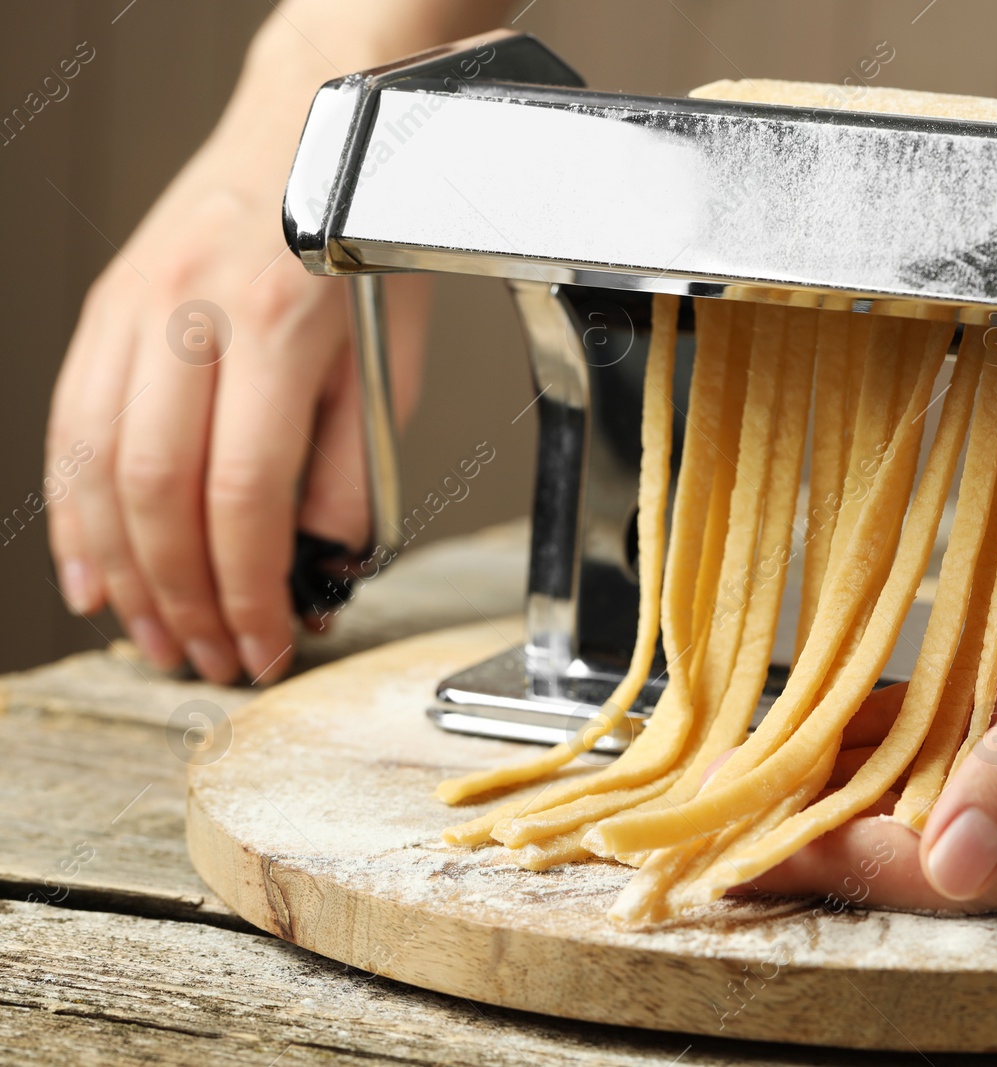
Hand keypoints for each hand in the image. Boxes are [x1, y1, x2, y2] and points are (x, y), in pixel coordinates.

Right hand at [45, 66, 426, 684]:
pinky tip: (92, 576)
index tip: (270, 644)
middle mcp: (188, 317)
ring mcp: (130, 309)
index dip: (251, 587)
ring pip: (97, 467)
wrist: (308, 131)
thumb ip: (355, 467)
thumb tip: (321, 565)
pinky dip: (73, 514)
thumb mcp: (390, 360)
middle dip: (182, 596)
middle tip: (209, 659)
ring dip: (122, 572)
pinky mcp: (101, 311)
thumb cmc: (364, 249)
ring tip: (154, 639)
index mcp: (277, 328)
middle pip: (158, 490)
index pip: (246, 492)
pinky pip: (68, 427)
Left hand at [750, 361, 996, 909]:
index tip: (759, 848)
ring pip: (987, 793)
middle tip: (745, 817)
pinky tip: (872, 721)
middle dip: (857, 833)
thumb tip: (952, 861)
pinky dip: (939, 735)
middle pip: (977, 844)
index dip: (862, 863)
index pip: (981, 867)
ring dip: (888, 784)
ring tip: (783, 773)